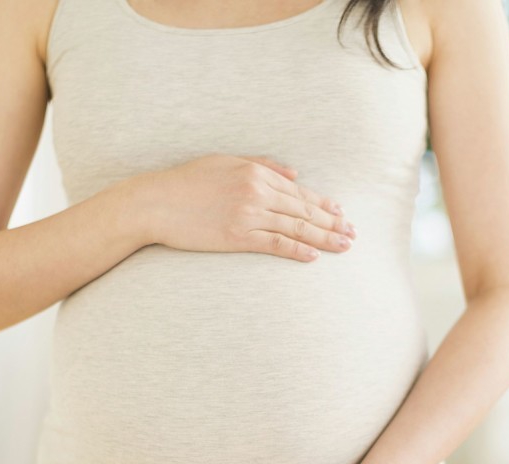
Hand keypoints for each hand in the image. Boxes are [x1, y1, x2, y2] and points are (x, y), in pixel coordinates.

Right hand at [137, 155, 356, 261]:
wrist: (155, 202)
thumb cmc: (186, 182)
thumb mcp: (225, 162)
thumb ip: (262, 164)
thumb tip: (294, 172)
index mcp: (256, 172)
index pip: (298, 191)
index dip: (323, 204)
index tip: (341, 214)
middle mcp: (257, 191)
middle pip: (304, 209)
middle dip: (332, 222)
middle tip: (353, 234)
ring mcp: (248, 214)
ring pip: (296, 227)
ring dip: (324, 237)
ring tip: (344, 246)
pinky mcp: (237, 236)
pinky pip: (275, 244)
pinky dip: (297, 250)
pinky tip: (314, 256)